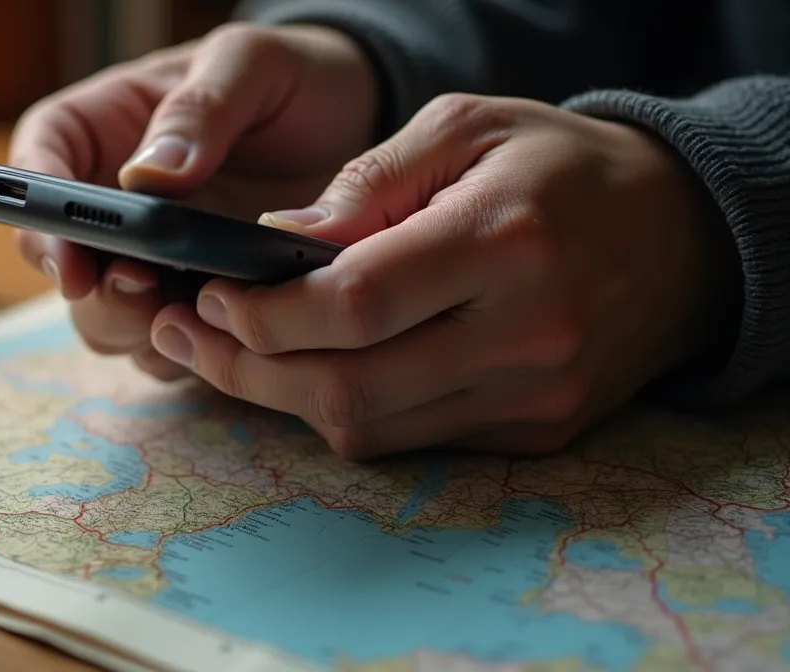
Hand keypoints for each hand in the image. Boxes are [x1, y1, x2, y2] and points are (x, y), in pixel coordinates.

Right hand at [8, 22, 377, 378]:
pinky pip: (173, 345)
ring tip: (203, 309)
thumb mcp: (249, 64)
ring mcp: (149, 261)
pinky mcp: (193, 303)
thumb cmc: (289, 77)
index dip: (40, 225)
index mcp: (97, 131)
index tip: (70, 262)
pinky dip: (196, 347)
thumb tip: (146, 177)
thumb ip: (200, 110)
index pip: (37, 172)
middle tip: (144, 289)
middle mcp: (111, 207)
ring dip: (144, 328)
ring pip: (110, 322)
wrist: (351, 125)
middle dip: (97, 293)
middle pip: (66, 268)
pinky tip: (240, 326)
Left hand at [148, 93, 738, 457]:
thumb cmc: (558, 167)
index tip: (206, 296)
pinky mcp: (536, 433)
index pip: (353, 305)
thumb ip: (367, 183)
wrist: (682, 235)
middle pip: (349, 386)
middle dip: (245, 368)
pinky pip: (410, 441)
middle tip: (184, 336)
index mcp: (503, 242)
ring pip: (370, 428)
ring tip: (223, 355)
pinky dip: (345, 412)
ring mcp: (533, 397)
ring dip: (280, 398)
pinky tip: (304, 373)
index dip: (263, 313)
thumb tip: (276, 245)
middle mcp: (525, 334)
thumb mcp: (465, 127)